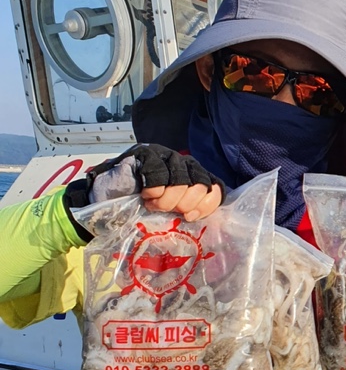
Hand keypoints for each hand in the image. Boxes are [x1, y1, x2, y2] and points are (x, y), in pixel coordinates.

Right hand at [88, 145, 223, 222]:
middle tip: (165, 210)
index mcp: (193, 177)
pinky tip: (144, 193)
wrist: (106, 200)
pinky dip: (153, 189)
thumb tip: (203, 214)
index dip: (206, 204)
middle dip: (183, 203)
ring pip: (181, 178)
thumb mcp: (171, 211)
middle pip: (200, 183)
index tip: (190, 216)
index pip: (215, 186)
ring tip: (152, 203)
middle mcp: (183, 163)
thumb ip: (189, 208)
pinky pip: (159, 173)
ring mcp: (165, 155)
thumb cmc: (140, 207)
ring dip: (166, 198)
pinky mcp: (147, 153)